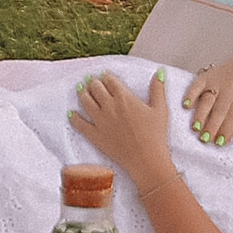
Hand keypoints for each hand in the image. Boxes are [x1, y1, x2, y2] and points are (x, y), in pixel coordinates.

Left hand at [72, 67, 178, 196]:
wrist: (146, 160)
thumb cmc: (155, 135)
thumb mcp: (160, 109)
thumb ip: (158, 89)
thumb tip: (159, 72)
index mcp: (124, 97)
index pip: (109, 79)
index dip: (106, 76)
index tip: (105, 77)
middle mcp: (109, 106)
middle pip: (95, 87)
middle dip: (93, 83)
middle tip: (92, 82)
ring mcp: (100, 121)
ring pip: (85, 101)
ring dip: (82, 93)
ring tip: (81, 90)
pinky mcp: (95, 136)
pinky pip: (80, 124)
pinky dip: (74, 118)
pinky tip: (72, 113)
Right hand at [183, 61, 232, 146]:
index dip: (227, 130)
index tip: (219, 143)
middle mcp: (229, 89)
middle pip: (219, 110)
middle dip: (212, 126)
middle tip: (205, 139)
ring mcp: (215, 82)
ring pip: (207, 100)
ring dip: (200, 115)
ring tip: (195, 128)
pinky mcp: (204, 77)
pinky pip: (196, 86)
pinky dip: (190, 95)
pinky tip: (186, 106)